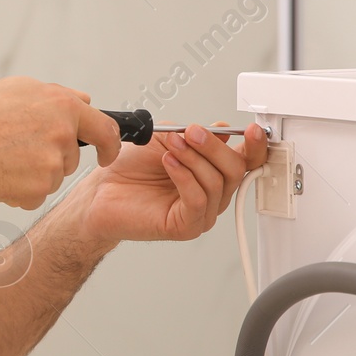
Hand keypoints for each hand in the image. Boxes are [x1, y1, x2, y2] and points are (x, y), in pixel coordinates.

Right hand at [0, 77, 121, 208]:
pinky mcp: (37, 189)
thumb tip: (85, 101)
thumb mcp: (21, 88)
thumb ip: (59, 96)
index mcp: (63, 106)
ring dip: (35, 174)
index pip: (106, 129)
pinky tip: (1, 173)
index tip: (106, 153)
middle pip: (71, 157)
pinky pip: (37, 195)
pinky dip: (21, 190)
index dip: (109, 144)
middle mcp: (62, 134)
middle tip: (18, 147)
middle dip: (52, 156)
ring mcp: (51, 164)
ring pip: (53, 177)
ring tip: (4, 156)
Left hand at [66, 121, 267, 247]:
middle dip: (213, 147)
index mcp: (212, 172)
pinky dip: (184, 176)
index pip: (245, 161)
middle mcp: (211, 194)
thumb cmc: (130, 169)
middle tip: (191, 133)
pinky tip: (169, 163)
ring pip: (216, 183)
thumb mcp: (164, 139)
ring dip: (194, 158)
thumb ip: (193, 134)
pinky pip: (197, 199)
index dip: (255, 146)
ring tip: (171, 146)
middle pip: (235, 170)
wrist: (100, 191)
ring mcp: (201, 212)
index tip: (252, 130)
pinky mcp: (186, 226)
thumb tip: (224, 129)